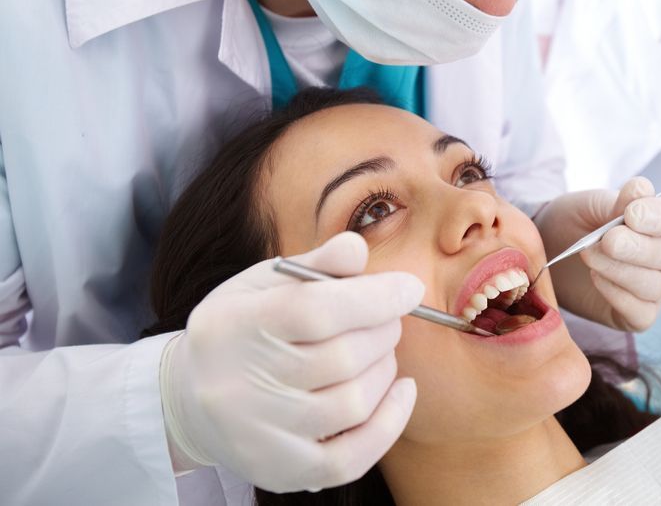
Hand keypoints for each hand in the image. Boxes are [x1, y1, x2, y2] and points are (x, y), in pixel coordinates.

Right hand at [159, 232, 423, 492]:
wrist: (190, 400)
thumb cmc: (243, 329)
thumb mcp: (264, 284)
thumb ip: (315, 265)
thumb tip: (357, 249)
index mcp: (232, 325)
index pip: (314, 310)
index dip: (374, 298)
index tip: (410, 288)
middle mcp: (237, 385)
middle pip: (342, 357)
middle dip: (383, 331)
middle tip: (388, 319)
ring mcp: (257, 435)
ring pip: (353, 403)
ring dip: (385, 371)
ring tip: (379, 352)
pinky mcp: (279, 472)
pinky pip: (351, 458)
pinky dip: (389, 423)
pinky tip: (400, 391)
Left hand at [535, 178, 660, 331]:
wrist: (551, 252)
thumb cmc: (577, 222)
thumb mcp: (590, 205)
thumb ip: (616, 201)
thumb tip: (641, 188)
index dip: (657, 217)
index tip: (630, 214)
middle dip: (635, 248)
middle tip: (607, 240)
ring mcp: (658, 288)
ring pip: (652, 285)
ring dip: (618, 270)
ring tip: (588, 255)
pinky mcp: (639, 315)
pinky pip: (639, 312)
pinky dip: (616, 295)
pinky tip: (595, 278)